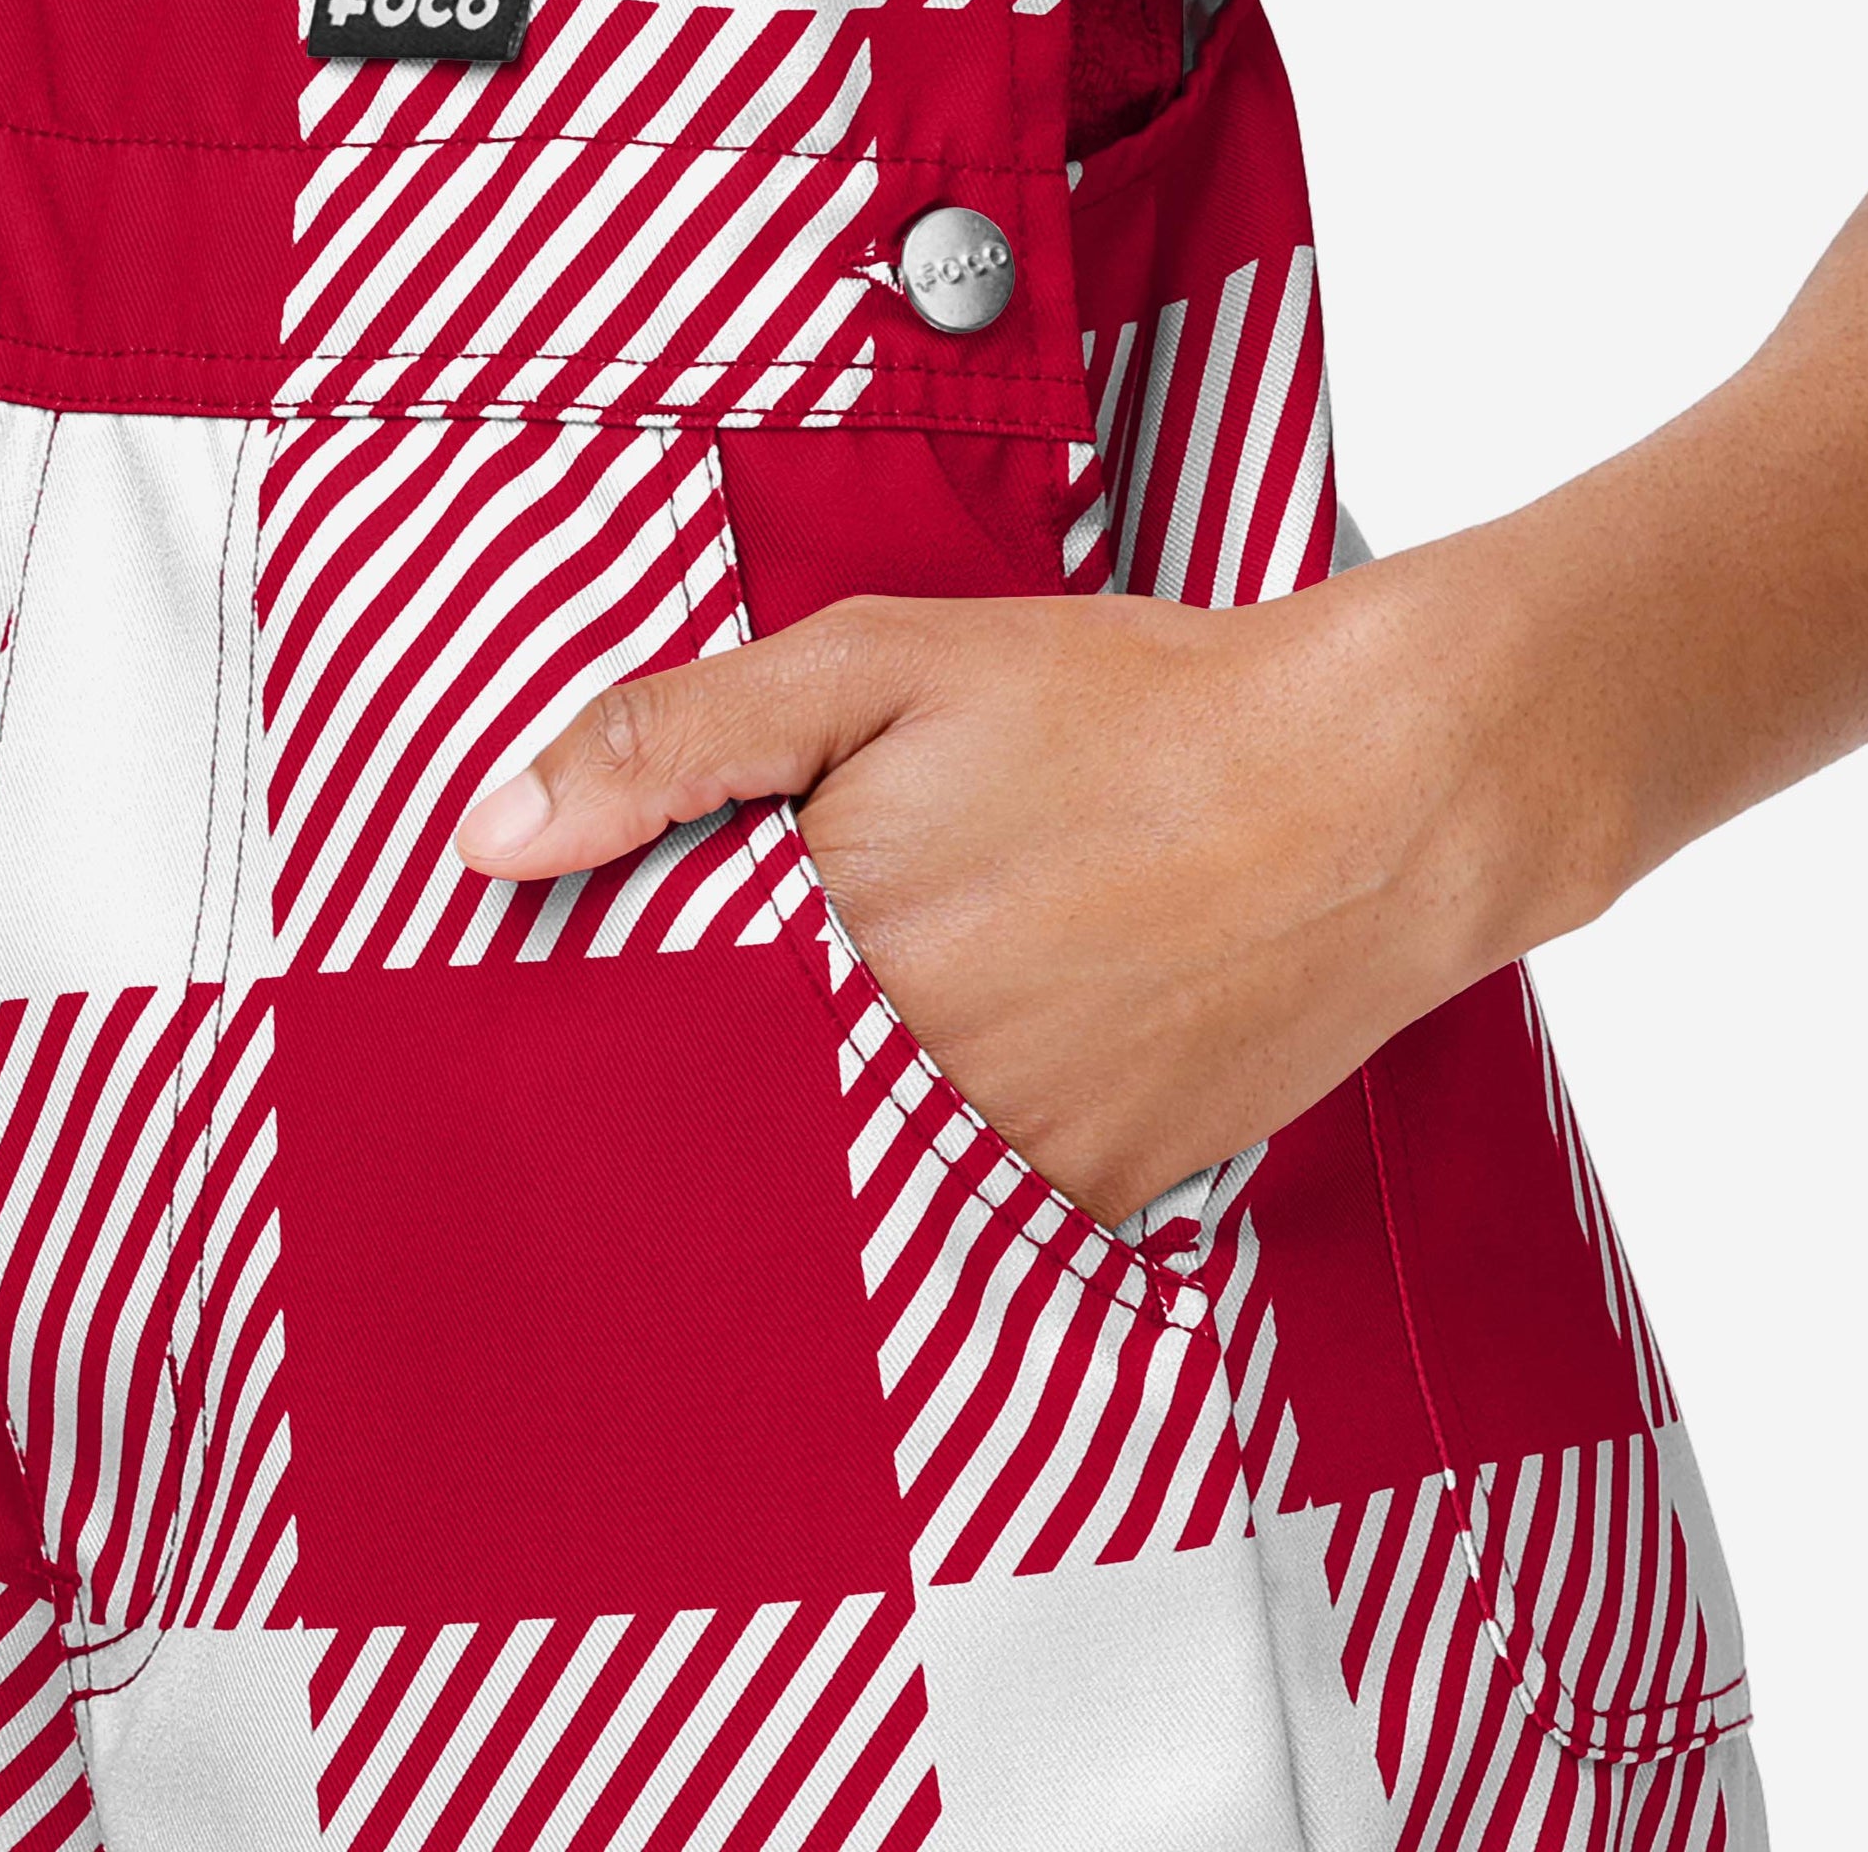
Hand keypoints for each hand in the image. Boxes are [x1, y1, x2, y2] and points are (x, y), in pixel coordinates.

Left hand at [451, 551, 1604, 1224]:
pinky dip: (953, 1141)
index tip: (627, 981)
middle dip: (732, 1055)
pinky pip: (970, 1200)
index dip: (632, 996)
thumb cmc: (1131, 711)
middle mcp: (898, 1083)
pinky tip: (1012, 1037)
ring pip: (850, 1170)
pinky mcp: (1096, 1193)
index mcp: (819, 954)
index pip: (637, 1032)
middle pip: (737, 1115)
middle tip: (828, 965)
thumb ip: (674, 740)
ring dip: (842, 1105)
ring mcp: (1004, 1156)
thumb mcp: (882, 667)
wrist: (1373, 788)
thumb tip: (495, 837)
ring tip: (942, 991)